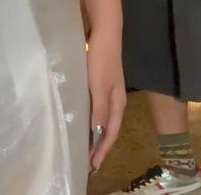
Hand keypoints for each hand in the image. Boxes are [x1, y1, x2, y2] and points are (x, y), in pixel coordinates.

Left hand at [86, 28, 125, 172]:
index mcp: (118, 102)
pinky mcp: (101, 85)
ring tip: (85, 147)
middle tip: (88, 162)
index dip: (103, 150)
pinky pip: (97, 109)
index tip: (93, 166)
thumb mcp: (99, 86)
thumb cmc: (101, 61)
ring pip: (103, 119)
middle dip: (100, 146)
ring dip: (95, 134)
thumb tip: (97, 134)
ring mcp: (109, 92)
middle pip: (109, 128)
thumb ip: (99, 110)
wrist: (105, 33)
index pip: (111, 132)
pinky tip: (82, 122)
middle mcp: (116, 100)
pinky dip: (91, 121)